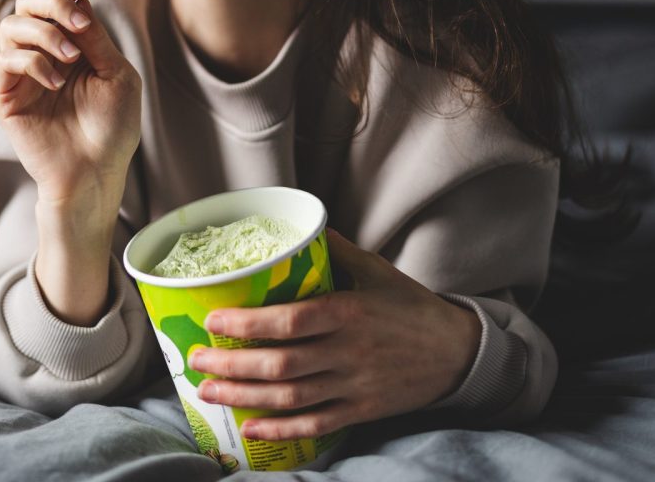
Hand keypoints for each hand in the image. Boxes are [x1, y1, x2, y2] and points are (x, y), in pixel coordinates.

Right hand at [0, 0, 141, 230]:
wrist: (96, 172)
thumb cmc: (113, 128)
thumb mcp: (117, 74)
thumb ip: (96, 37)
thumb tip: (79, 1)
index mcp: (72, 42)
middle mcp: (43, 52)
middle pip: (28, 2)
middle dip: (53, 2)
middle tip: (78, 23)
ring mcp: (22, 73)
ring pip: (12, 25)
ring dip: (44, 33)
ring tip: (70, 59)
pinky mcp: (6, 96)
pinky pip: (6, 60)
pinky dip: (33, 62)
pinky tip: (56, 83)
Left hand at [188, 229, 481, 440]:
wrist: (459, 353)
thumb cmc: (412, 307)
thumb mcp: (377, 271)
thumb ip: (336, 250)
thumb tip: (301, 225)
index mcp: (349, 312)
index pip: (290, 321)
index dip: (247, 323)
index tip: (212, 320)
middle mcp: (348, 352)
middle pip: (280, 364)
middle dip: (231, 364)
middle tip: (195, 360)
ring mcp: (353, 386)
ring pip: (290, 397)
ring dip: (244, 396)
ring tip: (208, 390)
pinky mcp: (360, 411)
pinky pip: (315, 424)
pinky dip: (280, 429)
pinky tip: (250, 427)